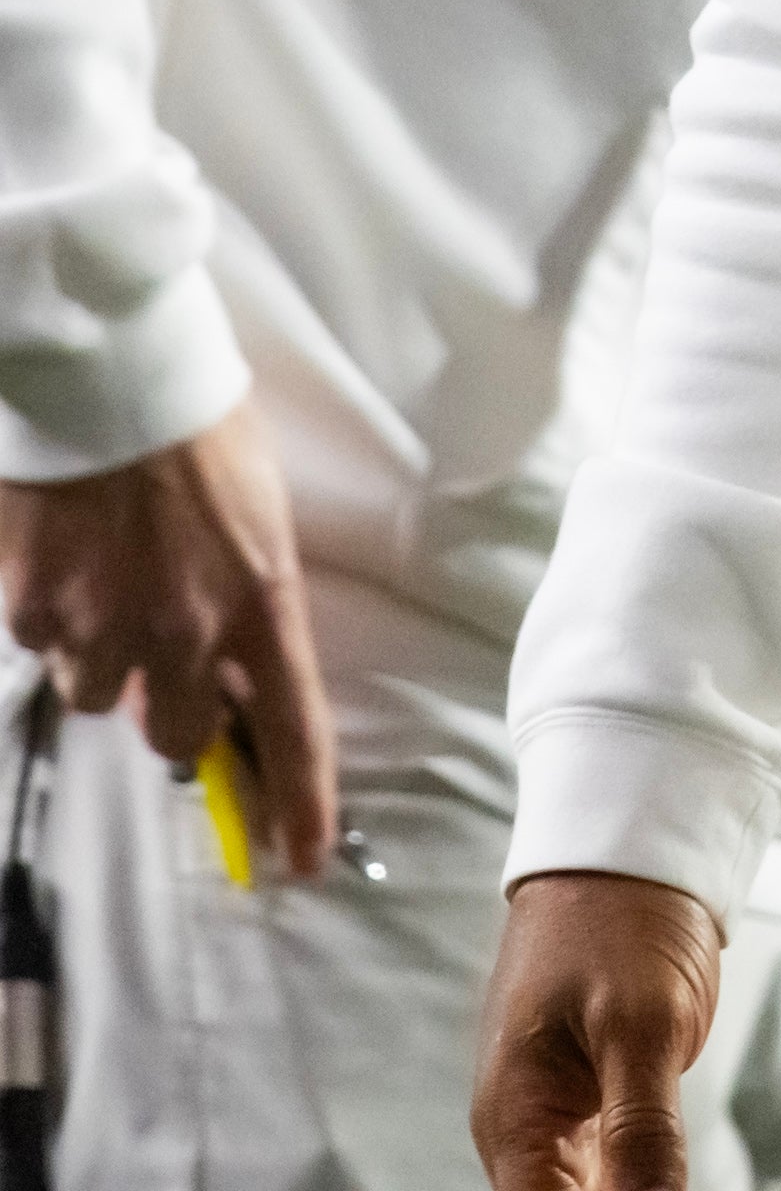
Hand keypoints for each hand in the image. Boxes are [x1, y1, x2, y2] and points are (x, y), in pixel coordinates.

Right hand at [0, 395, 336, 872]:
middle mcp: (185, 629)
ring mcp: (104, 625)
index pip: (292, 723)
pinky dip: (50, 611)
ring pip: (99, 690)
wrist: (112, 368)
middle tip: (161, 640)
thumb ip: (244, 602)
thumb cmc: (198, 427)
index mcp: (259, 598)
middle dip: (170, 702)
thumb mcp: (255, 515)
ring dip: (103, 651)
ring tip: (107, 571)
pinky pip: (42, 641)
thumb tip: (230, 673)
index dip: (298, 800)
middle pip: (176, 733)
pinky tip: (64, 549)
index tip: (301, 856)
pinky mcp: (36, 609)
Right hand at [473, 872, 722, 1190]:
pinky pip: (607, 1159)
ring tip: (666, 1172)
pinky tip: (664, 1172)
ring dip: (627, 1187)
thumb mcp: (641, 1026)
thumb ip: (641, 1133)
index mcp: (516, 1120)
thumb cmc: (619, 916)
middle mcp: (526, 1126)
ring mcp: (558, 1108)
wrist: (628, 844)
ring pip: (588, 1188)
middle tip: (667, 1176)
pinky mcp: (592, 1089)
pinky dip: (635, 1173)